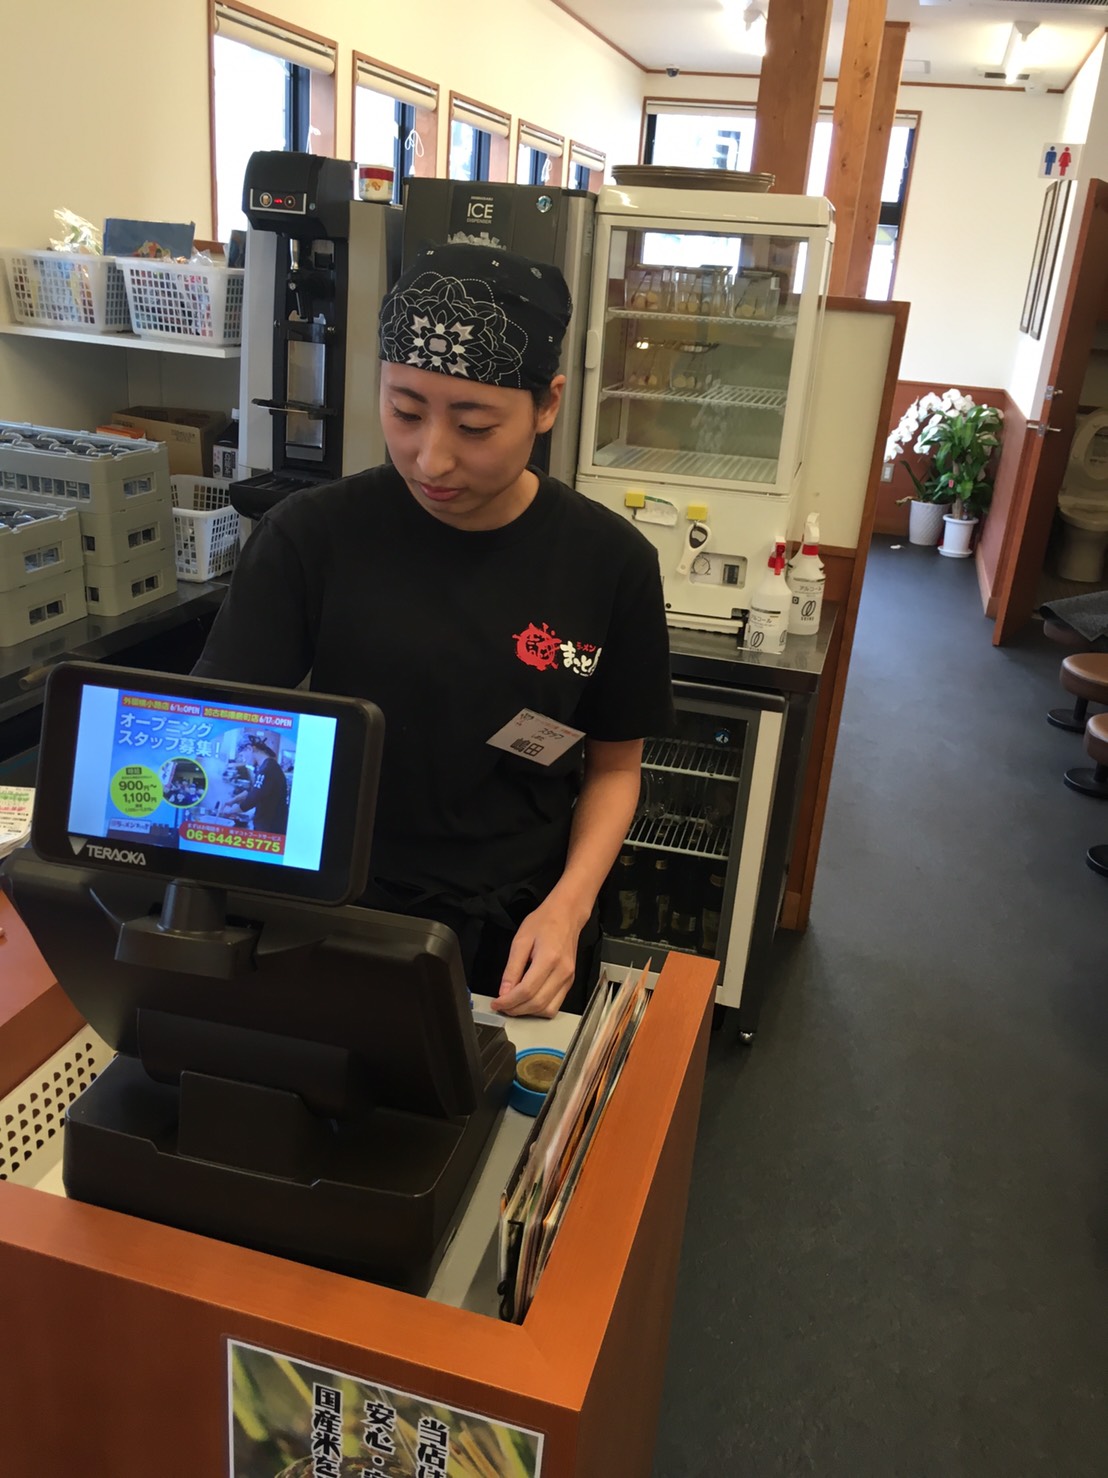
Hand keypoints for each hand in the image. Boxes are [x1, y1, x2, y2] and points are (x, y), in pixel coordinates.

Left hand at [491, 895, 586, 1018]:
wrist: (566, 915)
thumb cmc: (544, 922)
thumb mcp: (521, 940)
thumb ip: (512, 968)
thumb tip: (504, 991)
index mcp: (549, 958)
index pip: (526, 990)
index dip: (509, 1001)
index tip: (496, 1002)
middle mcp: (562, 972)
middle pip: (537, 1003)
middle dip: (516, 1009)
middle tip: (501, 1006)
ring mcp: (568, 978)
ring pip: (548, 1009)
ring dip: (528, 1012)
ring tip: (513, 1005)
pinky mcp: (570, 982)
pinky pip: (555, 1005)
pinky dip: (540, 1009)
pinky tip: (527, 1002)